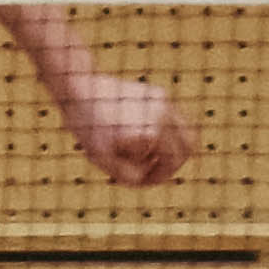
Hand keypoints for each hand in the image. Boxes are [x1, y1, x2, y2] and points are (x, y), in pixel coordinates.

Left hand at [57, 70, 195, 187]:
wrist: (80, 89)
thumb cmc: (88, 127)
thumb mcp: (103, 160)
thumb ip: (129, 176)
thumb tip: (150, 176)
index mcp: (150, 132)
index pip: (169, 163)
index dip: (157, 177)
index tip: (142, 179)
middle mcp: (162, 114)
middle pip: (188, 147)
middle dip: (172, 164)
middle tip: (153, 171)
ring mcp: (164, 101)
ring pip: (187, 132)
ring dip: (173, 148)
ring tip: (149, 155)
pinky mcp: (160, 93)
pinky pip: (175, 121)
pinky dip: (166, 133)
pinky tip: (141, 137)